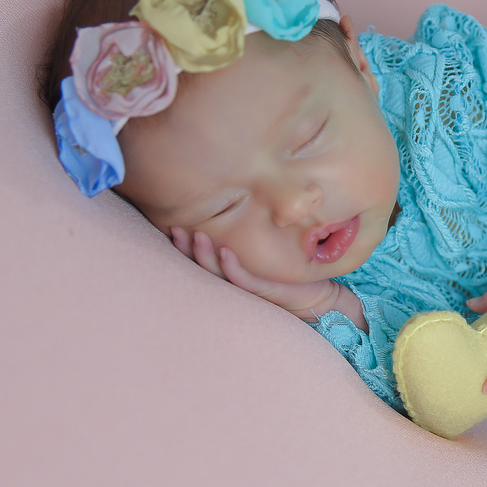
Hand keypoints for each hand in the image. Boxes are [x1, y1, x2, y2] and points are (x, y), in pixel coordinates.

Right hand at [170, 227, 338, 320]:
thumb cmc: (289, 270)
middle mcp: (231, 279)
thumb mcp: (268, 247)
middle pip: (200, 265)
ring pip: (216, 273)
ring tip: (195, 235)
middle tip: (174, 228)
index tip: (171, 222)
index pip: (199, 255)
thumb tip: (239, 190)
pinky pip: (242, 279)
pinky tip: (226, 252)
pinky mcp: (264, 291)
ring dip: (204, 255)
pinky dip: (232, 267)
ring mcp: (246, 287)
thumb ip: (252, 229)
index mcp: (228, 269)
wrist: (316, 295)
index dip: (184, 242)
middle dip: (186, 248)